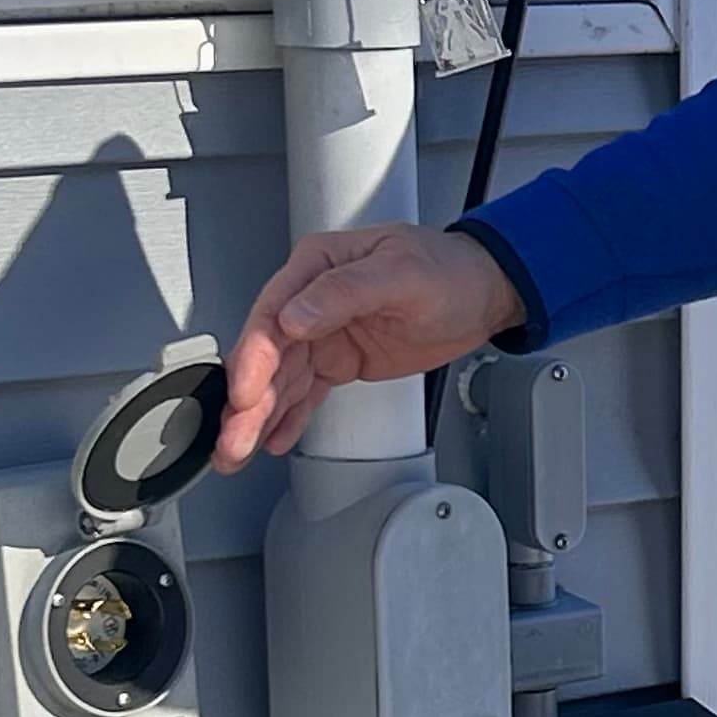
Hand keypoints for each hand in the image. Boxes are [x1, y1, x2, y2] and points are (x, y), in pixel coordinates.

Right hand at [214, 225, 519, 466]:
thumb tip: (297, 315)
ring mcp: (324, 332)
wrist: (483, 293)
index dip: (254, 356)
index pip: (273, 314)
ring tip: (238, 450)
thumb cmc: (448, 270)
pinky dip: (288, 417)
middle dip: (248, 399)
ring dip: (259, 417)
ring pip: (281, 380)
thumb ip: (346, 292)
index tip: (245, 391)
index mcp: (318, 266)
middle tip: (233, 436)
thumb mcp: (402, 274)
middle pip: (268, 354)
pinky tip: (272, 439)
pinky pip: (306, 392)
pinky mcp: (340, 360)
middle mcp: (312, 299)